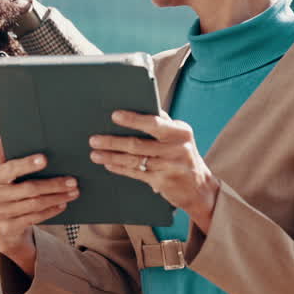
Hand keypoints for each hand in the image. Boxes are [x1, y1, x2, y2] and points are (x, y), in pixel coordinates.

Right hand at [0, 137, 78, 274]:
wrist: (5, 228)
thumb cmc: (8, 195)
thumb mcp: (4, 178)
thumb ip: (4, 159)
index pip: (10, 168)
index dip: (27, 164)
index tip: (45, 159)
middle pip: (28, 188)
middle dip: (53, 184)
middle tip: (72, 180)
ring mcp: (0, 214)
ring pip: (34, 204)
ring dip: (57, 197)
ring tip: (73, 192)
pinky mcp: (9, 228)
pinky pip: (35, 217)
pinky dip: (51, 211)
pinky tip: (62, 204)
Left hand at [88, 111, 219, 232]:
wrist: (199, 187)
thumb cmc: (183, 155)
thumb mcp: (179, 136)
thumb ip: (162, 123)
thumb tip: (137, 107)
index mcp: (180, 132)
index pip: (154, 123)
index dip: (133, 119)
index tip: (114, 115)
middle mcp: (177, 148)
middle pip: (138, 144)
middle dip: (113, 142)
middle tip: (94, 140)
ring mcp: (170, 167)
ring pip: (134, 160)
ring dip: (111, 157)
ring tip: (95, 153)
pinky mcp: (162, 182)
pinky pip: (136, 173)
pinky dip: (120, 168)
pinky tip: (108, 164)